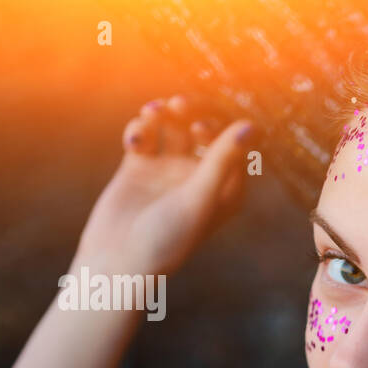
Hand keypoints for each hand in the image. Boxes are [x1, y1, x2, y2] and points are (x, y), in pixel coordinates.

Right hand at [72, 95, 254, 276]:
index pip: (235, 148)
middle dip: (192, 113)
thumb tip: (250, 125)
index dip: (220, 130)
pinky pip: (145, 135)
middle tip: (179, 105)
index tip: (201, 128)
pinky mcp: (139, 167)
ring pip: (173, 127)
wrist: (117, 262)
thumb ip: (222, 160)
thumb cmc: (166, 239)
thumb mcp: (198, 198)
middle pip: (203, 131)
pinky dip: (140, 129)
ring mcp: (169, 171)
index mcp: (226, 191)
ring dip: (165, 114)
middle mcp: (200, 179)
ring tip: (154, 111)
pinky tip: (133, 140)